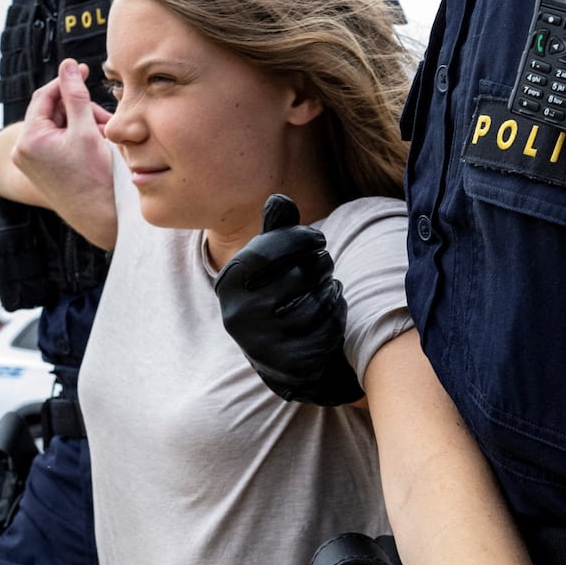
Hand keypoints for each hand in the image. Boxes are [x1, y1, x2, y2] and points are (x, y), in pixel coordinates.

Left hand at [13, 59, 116, 249]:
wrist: (100, 218)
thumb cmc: (95, 178)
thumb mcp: (87, 129)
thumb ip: (75, 94)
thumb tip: (68, 65)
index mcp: (29, 139)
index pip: (44, 96)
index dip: (65, 81)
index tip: (84, 70)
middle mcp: (23, 151)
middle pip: (52, 112)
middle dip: (79, 108)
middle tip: (104, 116)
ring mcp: (30, 162)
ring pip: (58, 127)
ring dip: (82, 123)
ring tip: (105, 134)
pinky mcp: (41, 170)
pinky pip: (57, 142)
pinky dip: (77, 137)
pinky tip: (98, 144)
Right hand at [213, 194, 364, 406]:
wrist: (281, 354)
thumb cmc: (278, 293)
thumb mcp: (271, 261)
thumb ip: (276, 230)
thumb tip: (280, 200)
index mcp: (228, 283)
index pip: (266, 251)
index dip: (300, 239)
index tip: (319, 239)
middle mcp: (237, 315)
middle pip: (298, 275)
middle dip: (322, 265)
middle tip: (324, 267)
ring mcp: (261, 343)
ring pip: (317, 301)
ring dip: (332, 291)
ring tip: (327, 290)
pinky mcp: (288, 364)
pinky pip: (329, 328)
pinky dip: (337, 316)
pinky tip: (331, 314)